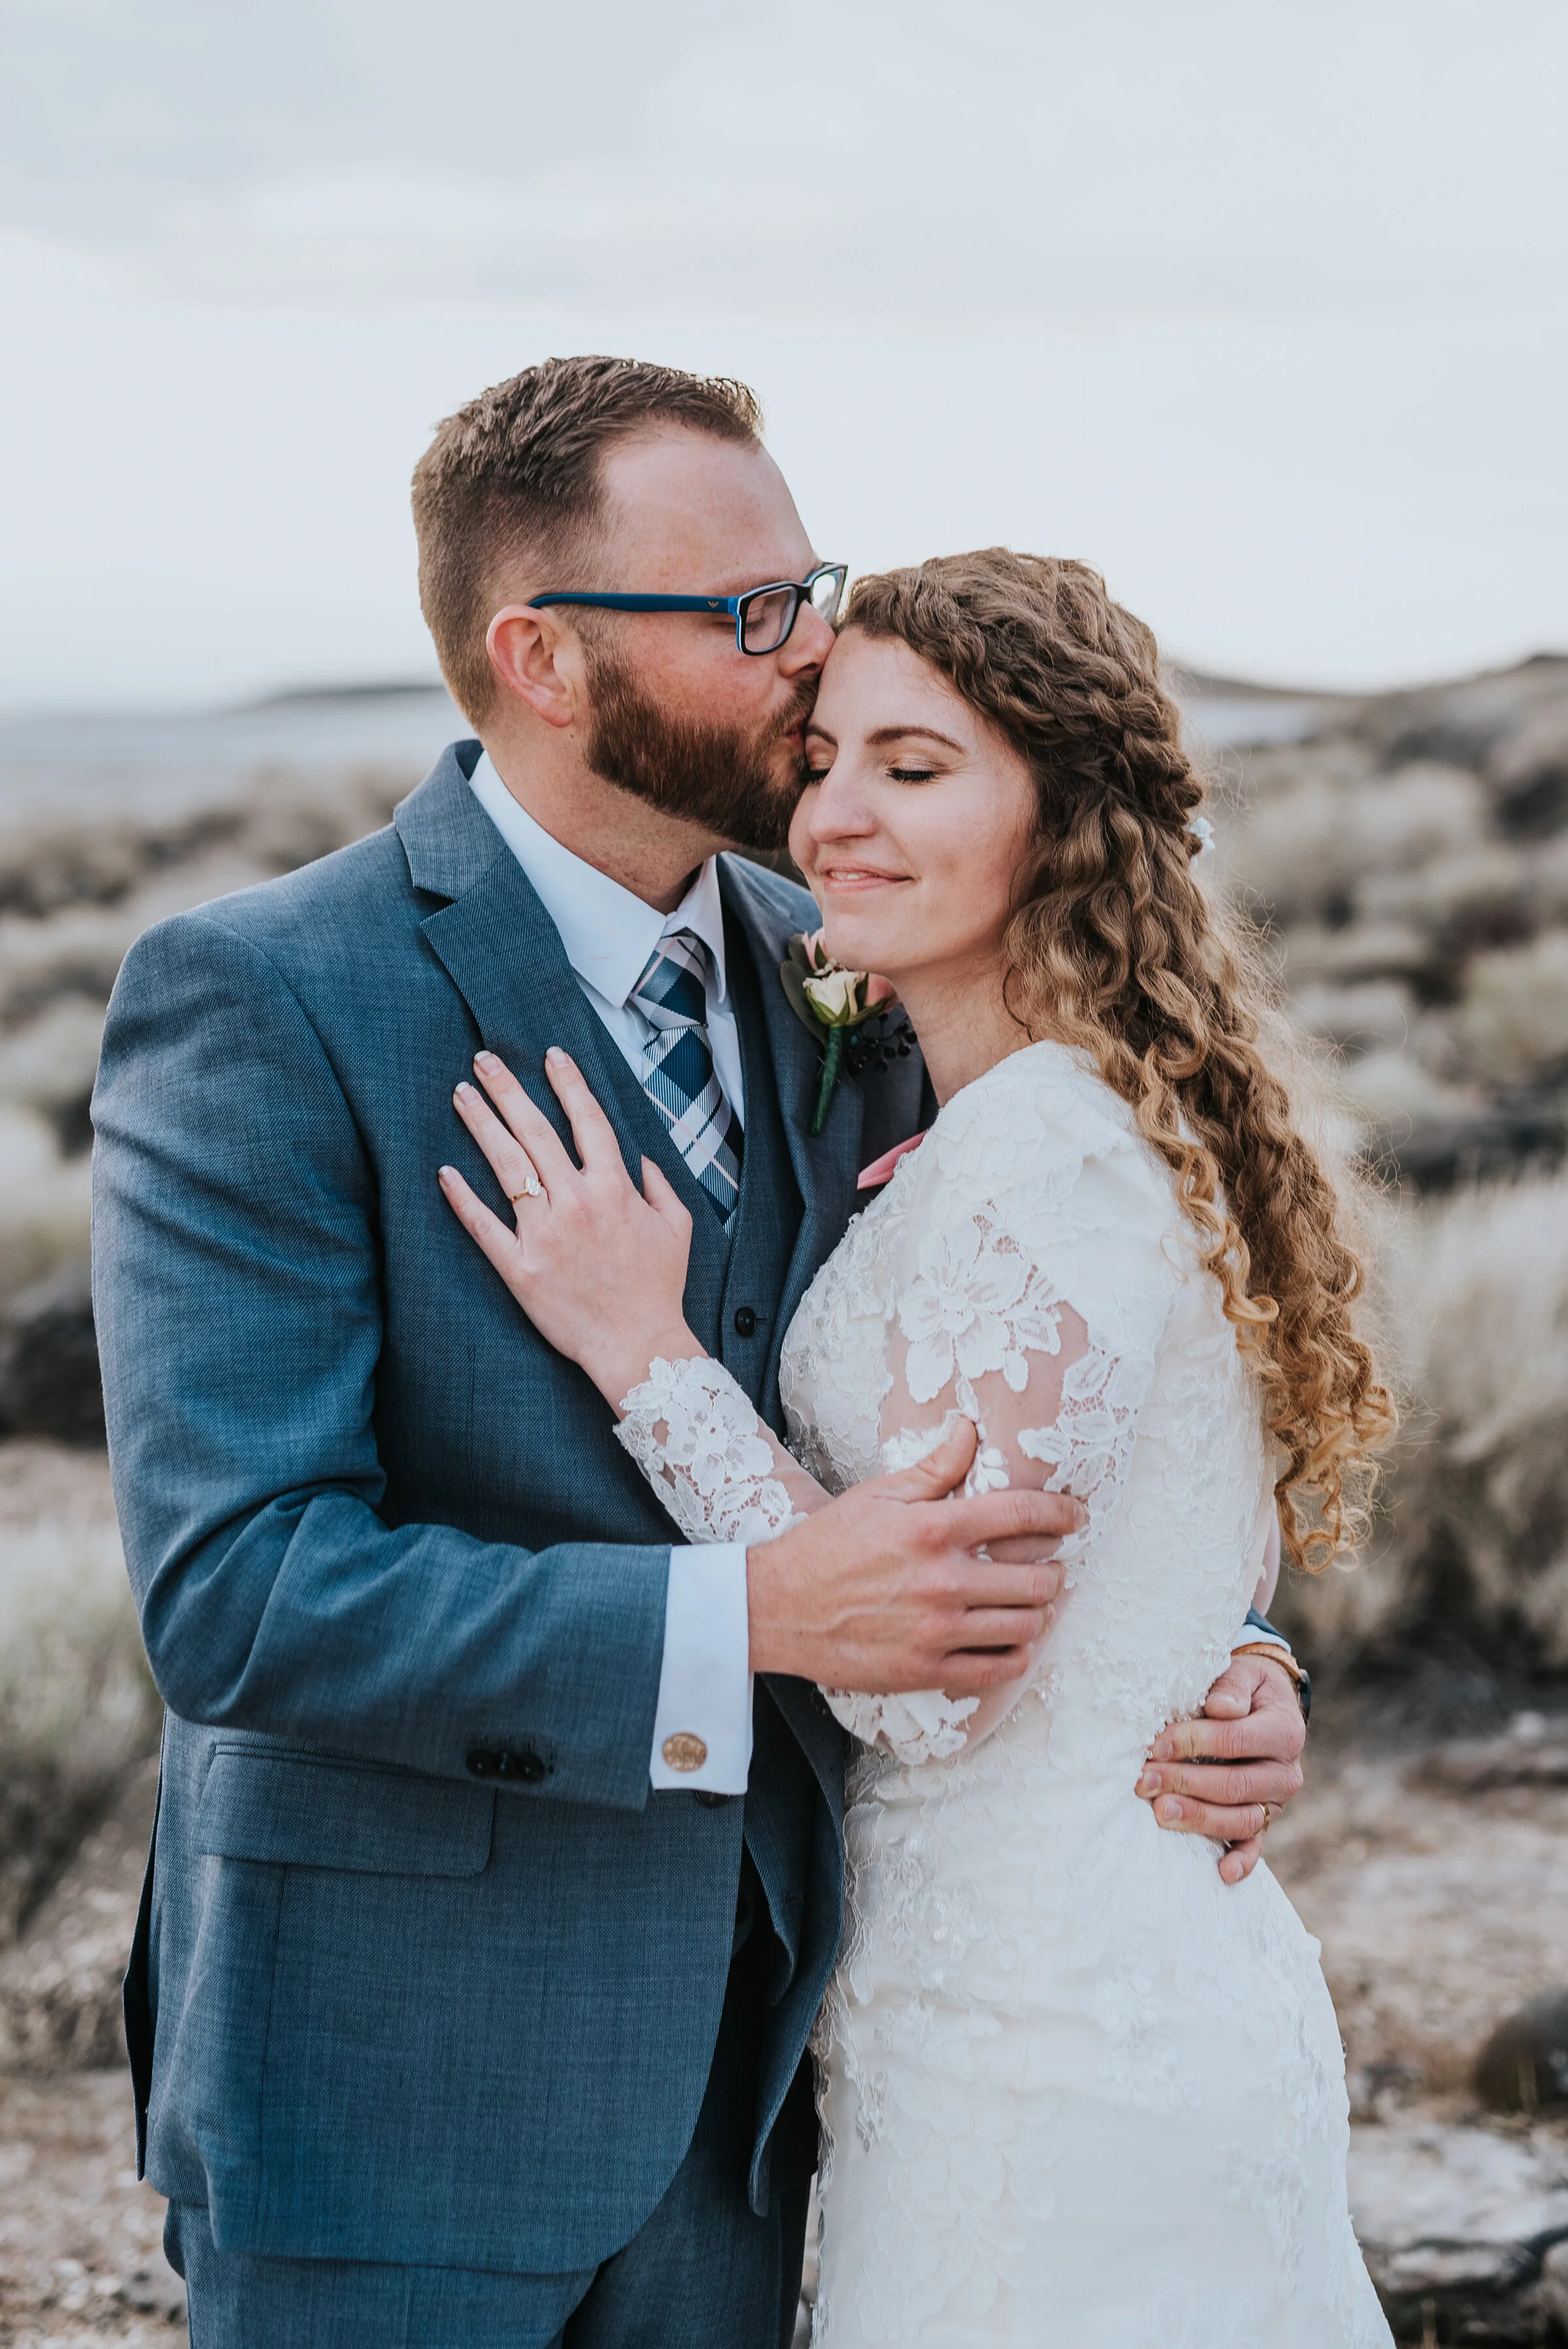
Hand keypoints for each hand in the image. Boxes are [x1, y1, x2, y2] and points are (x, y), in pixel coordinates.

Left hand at [439, 1046, 697, 1402]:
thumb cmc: (658, 1288)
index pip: (587, 1121)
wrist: (638, 1345)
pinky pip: (484, 1225)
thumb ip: (659, 1185)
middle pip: (536, 1132)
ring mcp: (545, 1234)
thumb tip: (641, 1158)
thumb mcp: (676, 1228)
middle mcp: (577, 1203)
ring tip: (461, 1094)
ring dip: (481, 1125)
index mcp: (615, 1189)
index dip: (568, 1083)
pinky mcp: (520, 1268)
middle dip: (508, 1090)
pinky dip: (462, 1197)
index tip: (550, 1056)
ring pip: (507, 1166)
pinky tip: (444, 1171)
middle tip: (484, 1060)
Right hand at [749, 1417, 1079, 1693]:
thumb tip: (970, 1429)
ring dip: (1039, 1611)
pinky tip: (1013, 1641)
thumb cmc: (827, 1545)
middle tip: (1049, 1564)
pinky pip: (998, 1668)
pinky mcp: (927, 1669)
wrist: (778, 1607)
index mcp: (933, 1528)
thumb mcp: (877, 1495)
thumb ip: (933, 1468)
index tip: (1076, 1515)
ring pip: (1025, 1625)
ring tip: (1032, 1602)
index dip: (1062, 1513)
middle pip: (1037, 1577)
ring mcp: (937, 1630)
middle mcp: (942, 1580)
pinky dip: (1017, 1655)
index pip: (1022, 1514)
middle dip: (1054, 1569)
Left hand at [1135, 1653, 1305, 1885]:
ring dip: (1199, 1819)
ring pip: (1242, 1819)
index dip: (1193, 1743)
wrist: (1265, 1704)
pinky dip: (1242, 1861)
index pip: (1235, 1740)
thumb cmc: (1245, 1688)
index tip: (1155, 1744)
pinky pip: (1256, 1845)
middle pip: (1235, 1785)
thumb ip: (1232, 1685)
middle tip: (1143, 1781)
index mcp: (1284, 1731)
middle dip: (1185, 1783)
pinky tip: (1222, 1873)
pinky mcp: (1266, 1821)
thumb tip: (1221, 1707)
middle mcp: (1286, 1772)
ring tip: (1160, 1813)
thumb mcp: (1245, 1674)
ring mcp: (1276, 1802)